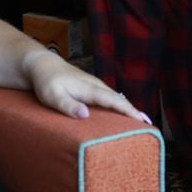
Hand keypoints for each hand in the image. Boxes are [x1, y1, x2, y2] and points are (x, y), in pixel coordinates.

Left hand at [25, 51, 151, 123]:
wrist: (42, 65)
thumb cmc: (46, 82)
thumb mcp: (52, 96)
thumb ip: (68, 105)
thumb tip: (85, 114)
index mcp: (89, 89)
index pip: (113, 101)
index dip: (128, 111)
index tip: (142, 120)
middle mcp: (96, 86)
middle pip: (119, 99)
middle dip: (134, 111)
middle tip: (149, 125)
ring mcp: (95, 86)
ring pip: (116, 98)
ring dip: (128, 109)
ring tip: (141, 122)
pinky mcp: (92, 88)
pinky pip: (110, 98)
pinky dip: (119, 106)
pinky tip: (123, 113)